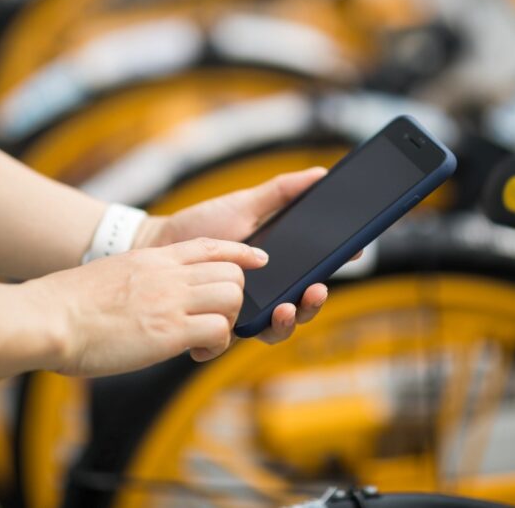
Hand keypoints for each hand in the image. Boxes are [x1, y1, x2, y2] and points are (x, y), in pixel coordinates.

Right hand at [27, 238, 267, 375]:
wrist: (48, 317)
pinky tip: (195, 353)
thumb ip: (139, 278)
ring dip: (227, 322)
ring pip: (233, 298)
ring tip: (203, 339)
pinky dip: (216, 346)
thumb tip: (145, 295)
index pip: (211, 245)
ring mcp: (171, 300)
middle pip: (232, 273)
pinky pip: (219, 331)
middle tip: (212, 320)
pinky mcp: (169, 331)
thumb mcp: (112, 275)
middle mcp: (168, 274)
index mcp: (154, 257)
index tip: (257, 259)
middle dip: (233, 298)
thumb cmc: (68, 304)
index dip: (240, 252)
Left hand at [133, 168, 331, 346]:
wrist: (159, 242)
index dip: (337, 266)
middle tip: (318, 288)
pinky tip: (241, 325)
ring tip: (287, 308)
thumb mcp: (245, 204)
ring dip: (289, 323)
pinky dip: (240, 336)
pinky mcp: (217, 327)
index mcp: (279, 266)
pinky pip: (234, 340)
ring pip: (276, 329)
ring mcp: (243, 312)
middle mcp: (267, 293)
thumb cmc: (204, 224)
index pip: (315, 271)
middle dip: (315, 302)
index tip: (355, 252)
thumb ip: (282, 193)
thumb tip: (321, 174)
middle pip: (302, 306)